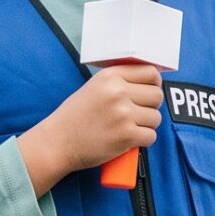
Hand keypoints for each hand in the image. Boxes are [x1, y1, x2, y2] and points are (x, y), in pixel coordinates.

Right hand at [24, 64, 164, 192]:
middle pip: (157, 95)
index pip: (151, 72)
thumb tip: (151, 81)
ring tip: (128, 127)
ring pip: (156, 118)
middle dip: (151, 106)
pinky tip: (128, 139)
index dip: (154, 84)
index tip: (148, 92)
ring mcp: (123, 114)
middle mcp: (118, 92)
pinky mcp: (126, 136)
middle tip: (137, 114)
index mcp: (110, 76)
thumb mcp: (94, 87)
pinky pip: (151, 136)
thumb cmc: (75, 116)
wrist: (57, 142)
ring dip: (146, 125)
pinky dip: (142, 140)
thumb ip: (120, 82)